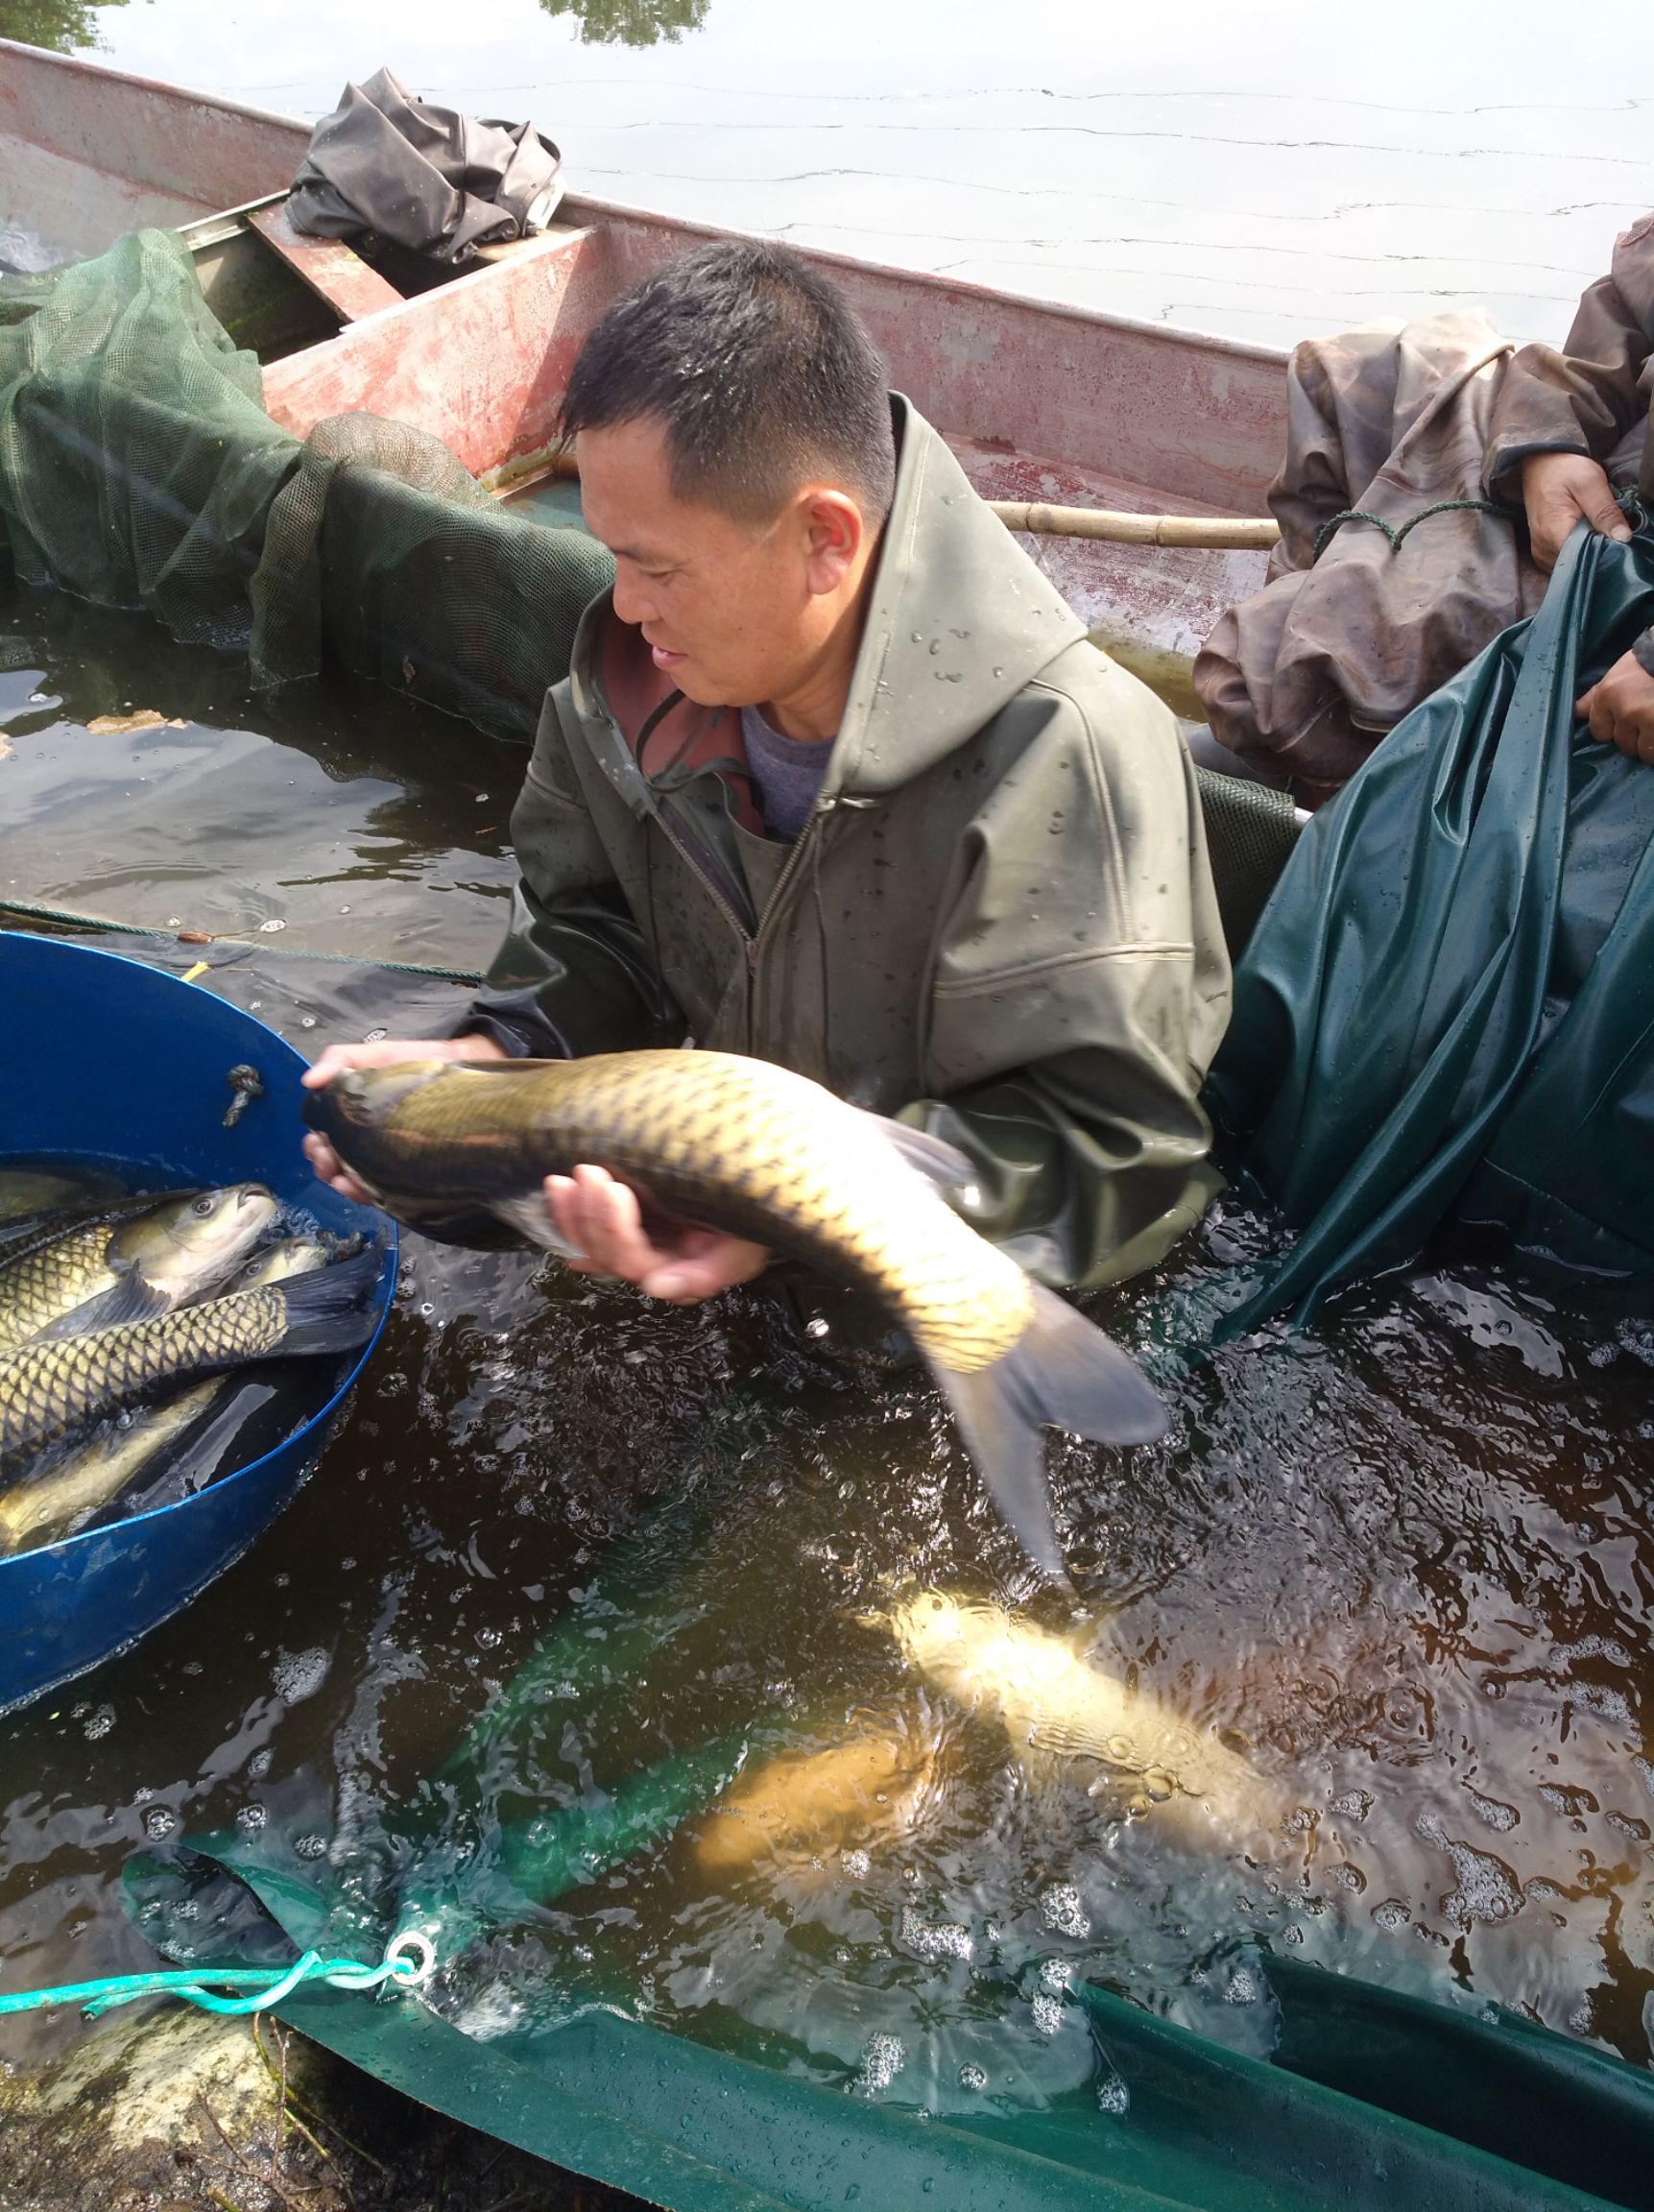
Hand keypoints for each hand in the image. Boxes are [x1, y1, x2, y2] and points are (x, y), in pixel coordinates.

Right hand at [299, 1033, 508, 1202]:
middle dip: (325, 1167)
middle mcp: (366, 1142)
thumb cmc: (416, 1062)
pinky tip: (367, 1190)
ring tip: (344, 1181)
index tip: (317, 1144)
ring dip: (343, 1185)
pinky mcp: (411, 1171)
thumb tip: (308, 1080)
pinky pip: (387, 1192)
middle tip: (328, 1163)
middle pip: (334, 1165)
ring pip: (356, 1182)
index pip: (323, 1140)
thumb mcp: (373, 1054)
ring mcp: (388, 1159)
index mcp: (351, 1118)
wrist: (462, 1066)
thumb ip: (338, 1058)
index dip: (315, 1146)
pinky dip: (371, 1194)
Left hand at [544, 1163, 768, 1303]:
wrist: (767, 1183)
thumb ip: (706, 1273)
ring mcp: (641, 1242)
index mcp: (681, 1274)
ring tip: (565, 1180)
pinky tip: (558, 1193)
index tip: (615, 1189)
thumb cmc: (761, 1214)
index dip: (617, 1230)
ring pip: (591, 1244)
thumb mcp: (745, 1248)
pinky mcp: (631, 1220)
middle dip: (593, 1215)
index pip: (635, 1261)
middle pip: (607, 1254)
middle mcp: (656, 1263)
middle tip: (591, 1172)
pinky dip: (569, 1213)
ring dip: (573, 1214)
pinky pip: (588, 1229)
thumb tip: (656, 1287)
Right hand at [1520, 451, 1631, 571]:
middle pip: (1578, 564)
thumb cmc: (1564, 470)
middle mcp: (1544, 550)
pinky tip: (1582, 537)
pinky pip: (1562, 562)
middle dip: (1595, 552)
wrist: (1541, 463)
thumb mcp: (1590, 483)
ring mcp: (1540, 553)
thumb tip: (1623, 538)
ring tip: (1593, 531)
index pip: (1586, 559)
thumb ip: (1606, 512)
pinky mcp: (1541, 552)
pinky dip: (1575, 553)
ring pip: (1570, 565)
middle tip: (1606, 530)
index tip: (1615, 538)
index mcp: (1555, 535)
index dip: (1604, 552)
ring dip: (1585, 552)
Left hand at [1576, 645, 1653, 762]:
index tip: (1627, 720)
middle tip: (1647, 719)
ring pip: (1644, 752)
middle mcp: (1626, 710)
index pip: (1600, 732)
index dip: (1613, 730)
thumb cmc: (1645, 665)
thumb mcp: (1617, 675)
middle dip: (1635, 737)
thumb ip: (1596, 697)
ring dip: (1651, 744)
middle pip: (1624, 744)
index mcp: (1609, 695)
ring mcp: (1649, 719)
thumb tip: (1575, 712)